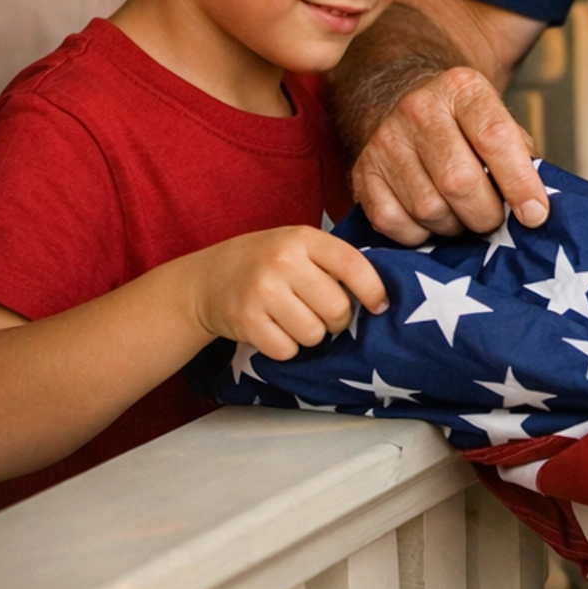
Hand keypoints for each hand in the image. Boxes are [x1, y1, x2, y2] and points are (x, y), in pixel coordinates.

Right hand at [189, 227, 391, 361]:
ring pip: (314, 334)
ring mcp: (262, 291)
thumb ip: (331, 261)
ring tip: (291, 318)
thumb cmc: (263, 262)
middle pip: (337, 309)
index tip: (380, 306)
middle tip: (321, 314)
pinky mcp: (246, 321)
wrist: (207, 279)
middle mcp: (283, 261)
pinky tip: (273, 329)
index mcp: (302, 238)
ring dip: (309, 335)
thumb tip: (378, 296)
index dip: (373, 290)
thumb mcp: (296, 245)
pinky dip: (285, 347)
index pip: (352, 265)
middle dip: (336, 320)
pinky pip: (287, 350)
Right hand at [351, 67, 550, 244]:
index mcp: (462, 89)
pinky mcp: (362, 172)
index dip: (519, 183)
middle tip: (494, 219)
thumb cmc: (463, 124)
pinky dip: (419, 234)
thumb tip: (535, 210)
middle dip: (486, 214)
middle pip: (459, 181)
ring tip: (463, 214)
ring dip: (454, 226)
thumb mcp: (497, 120)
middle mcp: (418, 109)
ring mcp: (385, 141)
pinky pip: (394, 224)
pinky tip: (431, 219)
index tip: (536, 214)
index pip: (494, 137)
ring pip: (429, 208)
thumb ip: (520, 158)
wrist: (405, 100)